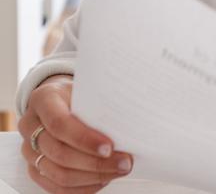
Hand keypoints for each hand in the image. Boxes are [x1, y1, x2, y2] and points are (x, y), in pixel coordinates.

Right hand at [17, 75, 132, 192]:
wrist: (59, 98)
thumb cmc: (78, 93)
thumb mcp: (88, 88)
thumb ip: (100, 102)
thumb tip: (129, 123)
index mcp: (43, 99)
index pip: (59, 124)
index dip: (84, 139)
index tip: (110, 147)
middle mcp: (31, 125)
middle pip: (60, 153)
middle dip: (96, 163)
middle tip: (125, 163)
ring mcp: (29, 149)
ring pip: (58, 174)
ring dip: (93, 177)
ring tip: (119, 171)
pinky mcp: (34, 168)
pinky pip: (56, 187)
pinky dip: (83, 187)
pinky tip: (103, 180)